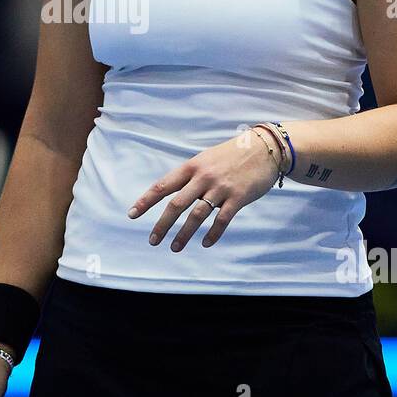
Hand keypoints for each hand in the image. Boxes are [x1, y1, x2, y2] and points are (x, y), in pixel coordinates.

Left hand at [127, 126, 282, 251]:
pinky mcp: (238, 197)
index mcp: (192, 166)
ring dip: (184, 234)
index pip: (163, 186)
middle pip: (176, 204)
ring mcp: (221, 188)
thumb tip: (174, 193)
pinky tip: (205, 244)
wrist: (264, 148)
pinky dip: (212, 234)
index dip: (146, 201)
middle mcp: (203, 177)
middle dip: (162, 225)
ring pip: (197, 215)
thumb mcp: (206, 159)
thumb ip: (191, 175)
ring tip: (174, 248)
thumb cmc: (232, 155)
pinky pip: (222, 219)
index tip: (132, 214)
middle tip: (152, 240)